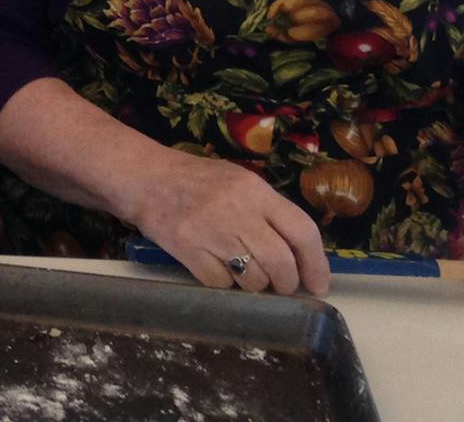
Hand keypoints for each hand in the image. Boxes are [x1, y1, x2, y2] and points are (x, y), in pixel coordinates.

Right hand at [126, 149, 329, 295]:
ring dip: (255, 285)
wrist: (144, 178)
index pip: (302, 231)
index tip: (319, 284)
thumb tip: (300, 256)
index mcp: (254, 190)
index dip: (316, 263)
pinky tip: (216, 266)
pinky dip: (224, 283)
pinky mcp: (188, 250)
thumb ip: (268, 212)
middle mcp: (237, 210)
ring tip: (244, 272)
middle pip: (280, 263)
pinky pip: (221, 284)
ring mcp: (211, 232)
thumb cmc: (196, 180)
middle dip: (286, 283)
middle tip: (281, 285)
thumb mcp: (237, 182)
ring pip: (253, 279)